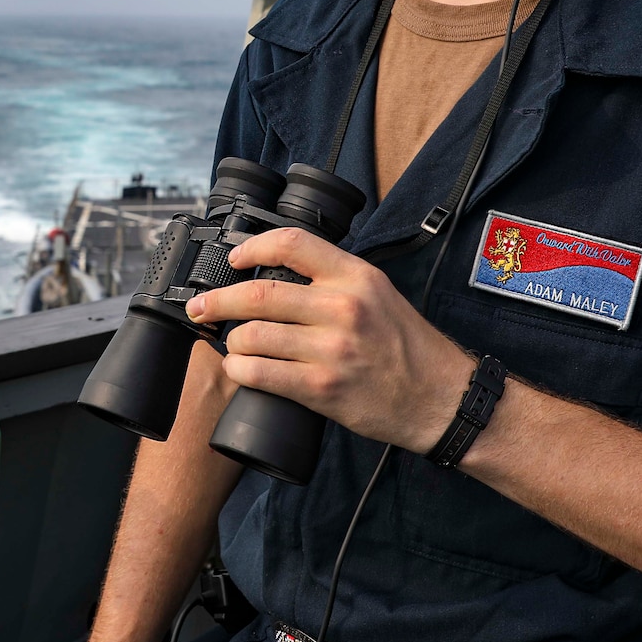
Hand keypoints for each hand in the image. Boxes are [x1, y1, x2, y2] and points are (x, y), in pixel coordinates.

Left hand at [185, 228, 474, 453]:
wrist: (439, 397)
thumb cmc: (407, 346)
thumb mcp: (378, 293)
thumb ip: (335, 279)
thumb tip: (279, 272)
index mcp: (355, 276)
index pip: (292, 244)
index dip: (252, 246)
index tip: (234, 258)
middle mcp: (343, 307)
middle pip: (259, 293)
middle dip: (218, 300)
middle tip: (201, 306)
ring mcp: (331, 348)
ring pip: (253, 335)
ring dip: (232, 341)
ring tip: (232, 344)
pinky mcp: (322, 387)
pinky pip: (261, 374)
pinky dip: (241, 371)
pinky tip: (240, 369)